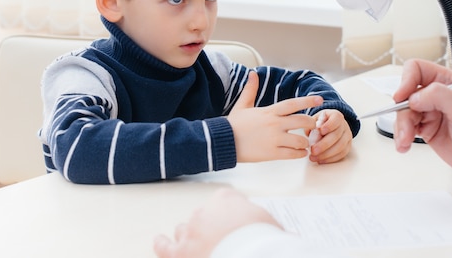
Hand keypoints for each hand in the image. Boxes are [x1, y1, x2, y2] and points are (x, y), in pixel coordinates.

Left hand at [153, 188, 281, 257]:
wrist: (250, 256)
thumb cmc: (263, 242)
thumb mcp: (273, 228)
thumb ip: (269, 228)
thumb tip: (290, 240)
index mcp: (226, 200)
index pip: (224, 202)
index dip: (230, 215)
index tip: (235, 224)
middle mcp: (205, 211)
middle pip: (203, 217)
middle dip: (210, 228)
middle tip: (222, 241)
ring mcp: (190, 231)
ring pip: (184, 230)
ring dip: (188, 236)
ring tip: (195, 245)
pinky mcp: (180, 252)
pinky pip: (165, 247)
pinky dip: (162, 244)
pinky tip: (160, 242)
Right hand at [228, 71, 321, 161]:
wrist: (224, 141)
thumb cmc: (233, 124)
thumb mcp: (242, 105)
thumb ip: (250, 90)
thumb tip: (253, 74)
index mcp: (269, 111)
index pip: (293, 104)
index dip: (308, 101)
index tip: (320, 100)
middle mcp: (274, 124)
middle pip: (302, 121)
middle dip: (311, 124)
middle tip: (312, 127)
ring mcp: (274, 139)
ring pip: (301, 140)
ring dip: (305, 142)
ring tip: (303, 144)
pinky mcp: (272, 153)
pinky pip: (293, 154)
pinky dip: (299, 153)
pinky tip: (298, 152)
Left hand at [308, 110, 351, 163]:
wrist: (329, 125)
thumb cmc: (321, 122)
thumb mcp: (315, 119)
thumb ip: (311, 124)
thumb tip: (308, 132)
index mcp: (336, 115)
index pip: (336, 119)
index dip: (329, 125)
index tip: (320, 131)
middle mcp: (344, 125)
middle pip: (337, 135)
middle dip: (324, 145)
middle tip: (313, 150)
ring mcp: (347, 136)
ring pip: (340, 147)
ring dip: (326, 154)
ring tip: (314, 157)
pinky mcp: (348, 146)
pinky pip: (341, 154)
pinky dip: (331, 159)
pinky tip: (321, 160)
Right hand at [393, 59, 451, 179]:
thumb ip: (439, 97)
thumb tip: (414, 97)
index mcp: (447, 82)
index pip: (417, 69)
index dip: (406, 80)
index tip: (402, 97)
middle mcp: (436, 95)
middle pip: (405, 94)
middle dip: (403, 112)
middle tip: (408, 127)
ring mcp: (428, 112)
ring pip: (402, 112)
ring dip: (401, 127)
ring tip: (406, 141)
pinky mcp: (424, 128)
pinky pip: (403, 127)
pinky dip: (401, 137)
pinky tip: (405, 145)